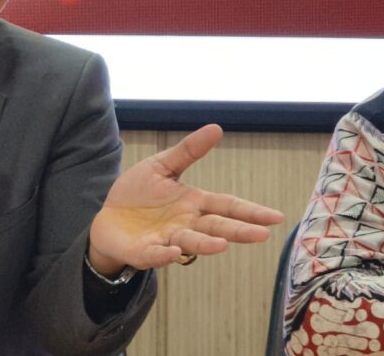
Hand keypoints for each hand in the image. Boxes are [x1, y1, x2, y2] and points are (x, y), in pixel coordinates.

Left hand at [88, 124, 283, 272]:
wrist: (108, 215)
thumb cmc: (138, 193)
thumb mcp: (162, 166)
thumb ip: (188, 151)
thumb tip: (216, 128)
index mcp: (193, 203)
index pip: (227, 206)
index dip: (250, 211)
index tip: (276, 217)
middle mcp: (186, 224)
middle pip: (216, 227)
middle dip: (238, 231)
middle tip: (263, 234)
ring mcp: (166, 240)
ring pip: (190, 243)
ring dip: (205, 245)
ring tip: (223, 244)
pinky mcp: (144, 251)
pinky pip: (156, 255)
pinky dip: (164, 255)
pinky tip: (173, 251)